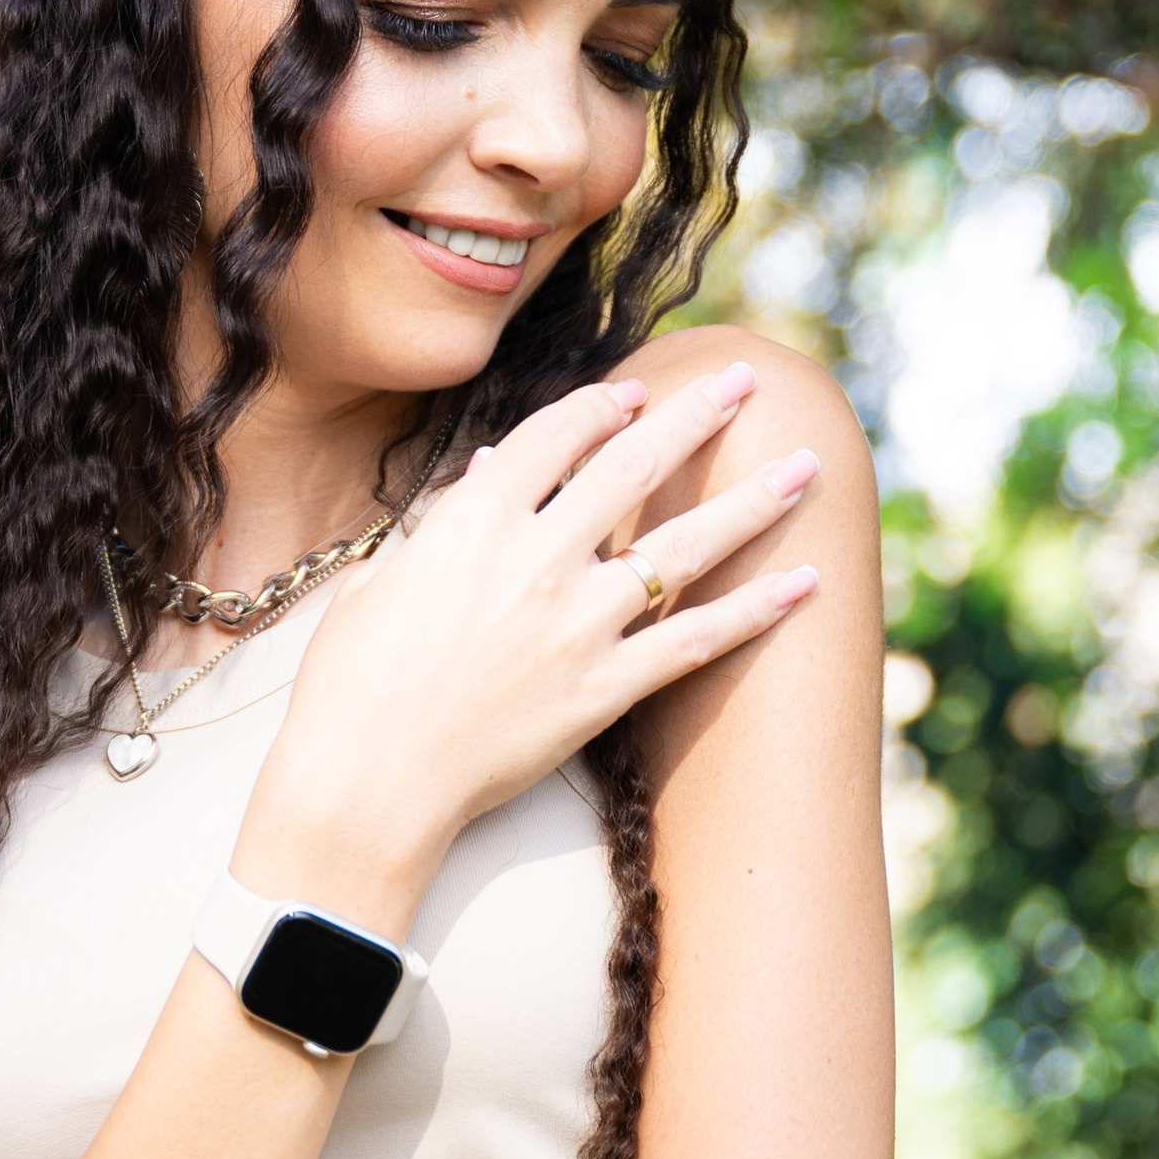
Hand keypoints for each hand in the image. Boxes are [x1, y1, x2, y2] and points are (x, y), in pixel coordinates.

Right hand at [238, 359, 817, 917]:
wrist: (368, 778)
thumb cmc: (352, 681)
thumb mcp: (381, 579)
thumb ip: (439, 524)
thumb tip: (481, 479)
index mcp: (473, 520)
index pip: (555, 435)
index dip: (602, 405)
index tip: (635, 391)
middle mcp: (537, 558)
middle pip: (636, 466)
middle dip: (698, 414)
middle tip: (745, 380)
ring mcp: (579, 624)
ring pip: (686, 546)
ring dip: (753, 501)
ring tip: (807, 466)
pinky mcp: (604, 689)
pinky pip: (695, 642)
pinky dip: (755, 613)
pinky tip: (807, 586)